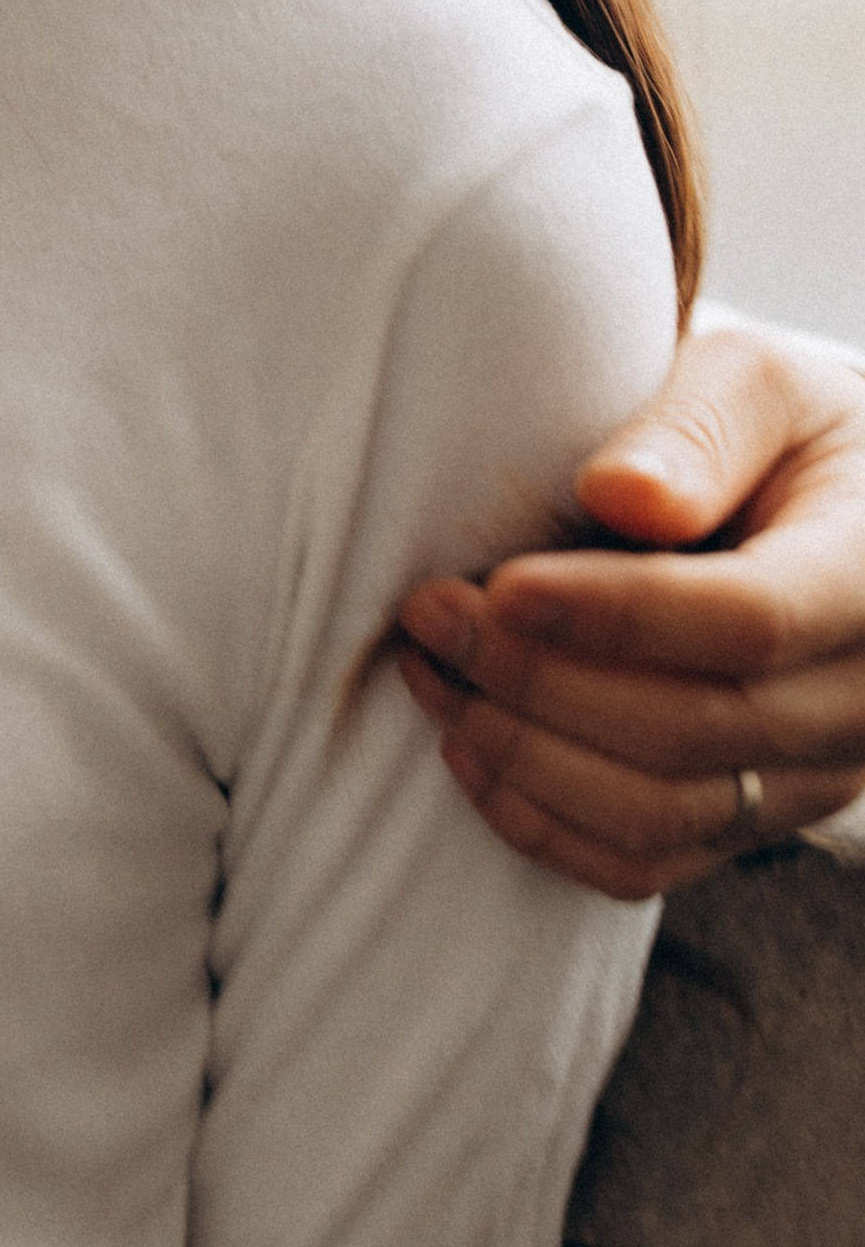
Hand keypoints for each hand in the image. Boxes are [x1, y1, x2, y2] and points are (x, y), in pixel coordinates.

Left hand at [396, 313, 864, 900]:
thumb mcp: (757, 383)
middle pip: (691, 729)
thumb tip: (621, 494)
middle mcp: (862, 700)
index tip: (500, 587)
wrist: (835, 511)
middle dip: (536, 680)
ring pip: (662, 813)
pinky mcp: (758, 818)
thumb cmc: (781, 434)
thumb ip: (696, 430)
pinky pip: (649, 863)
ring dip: (522, 755)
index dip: (614, 616)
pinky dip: (544, 825)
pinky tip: (469, 751)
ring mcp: (816, 777)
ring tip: (431, 674)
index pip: (748, 622)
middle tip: (427, 615)